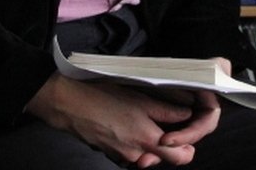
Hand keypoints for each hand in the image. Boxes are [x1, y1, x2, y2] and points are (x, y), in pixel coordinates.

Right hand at [26, 72, 222, 167]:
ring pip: (147, 156)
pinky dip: (135, 144)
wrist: (67, 104)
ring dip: (151, 144)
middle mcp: (136, 155)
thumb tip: (188, 112)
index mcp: (148, 140)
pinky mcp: (110, 154)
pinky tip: (129, 125)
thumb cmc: (103, 97)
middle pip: (165, 158)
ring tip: (146, 120)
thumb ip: (167, 110)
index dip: (188, 144)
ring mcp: (121, 157)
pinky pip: (131, 154)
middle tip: (170, 123)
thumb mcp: (140, 99)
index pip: (182, 156)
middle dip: (172, 145)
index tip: (188, 129)